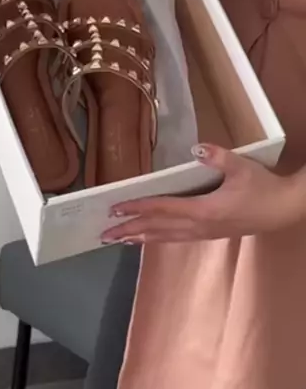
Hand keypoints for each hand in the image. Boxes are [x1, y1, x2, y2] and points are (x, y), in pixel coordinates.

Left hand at [101, 143, 304, 244]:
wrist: (284, 210)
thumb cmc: (263, 187)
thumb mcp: (242, 167)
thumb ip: (218, 157)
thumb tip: (195, 149)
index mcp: (204, 210)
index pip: (163, 209)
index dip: (138, 208)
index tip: (116, 210)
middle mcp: (200, 226)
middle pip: (158, 228)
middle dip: (130, 230)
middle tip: (104, 234)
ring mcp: (205, 233)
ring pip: (166, 237)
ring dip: (142, 237)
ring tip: (120, 239)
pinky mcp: (211, 234)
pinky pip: (177, 238)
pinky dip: (159, 238)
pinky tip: (150, 237)